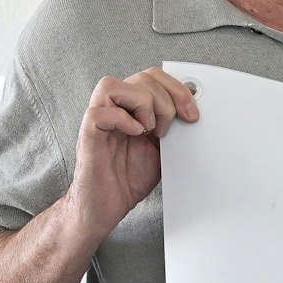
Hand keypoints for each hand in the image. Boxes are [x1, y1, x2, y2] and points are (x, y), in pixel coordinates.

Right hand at [70, 68, 197, 238]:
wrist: (106, 206)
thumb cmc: (130, 177)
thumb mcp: (163, 148)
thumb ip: (173, 128)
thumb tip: (193, 112)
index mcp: (133, 108)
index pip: (153, 76)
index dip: (177, 88)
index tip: (192, 113)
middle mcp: (114, 108)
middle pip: (141, 77)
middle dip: (166, 99)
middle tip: (169, 128)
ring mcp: (99, 120)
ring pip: (112, 86)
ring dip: (142, 106)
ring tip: (149, 131)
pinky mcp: (88, 135)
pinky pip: (99, 113)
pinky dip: (122, 120)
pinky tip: (135, 135)